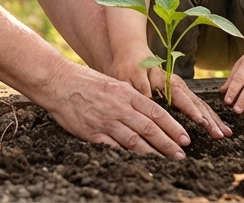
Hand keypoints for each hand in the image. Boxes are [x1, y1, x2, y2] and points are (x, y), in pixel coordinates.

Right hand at [36, 62, 191, 157]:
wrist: (58, 82)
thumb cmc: (85, 80)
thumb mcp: (113, 82)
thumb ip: (130, 97)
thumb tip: (149, 110)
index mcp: (126, 93)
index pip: (156, 113)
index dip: (173, 127)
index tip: (185, 138)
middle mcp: (119, 108)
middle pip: (150, 129)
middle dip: (168, 143)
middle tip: (181, 155)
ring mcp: (106, 121)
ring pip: (135, 141)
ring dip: (153, 153)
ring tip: (166, 161)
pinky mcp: (93, 134)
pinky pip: (114, 148)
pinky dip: (127, 156)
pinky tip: (138, 163)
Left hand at [109, 55, 229, 138]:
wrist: (131, 52)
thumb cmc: (128, 65)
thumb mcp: (130, 75)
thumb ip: (141, 87)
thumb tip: (150, 101)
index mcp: (167, 81)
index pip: (182, 99)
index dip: (192, 112)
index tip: (203, 123)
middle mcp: (178, 85)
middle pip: (197, 103)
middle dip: (210, 120)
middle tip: (222, 135)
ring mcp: (181, 89)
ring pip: (201, 105)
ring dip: (214, 119)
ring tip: (227, 133)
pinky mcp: (180, 93)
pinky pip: (198, 105)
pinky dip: (209, 116)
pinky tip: (218, 126)